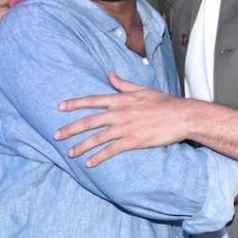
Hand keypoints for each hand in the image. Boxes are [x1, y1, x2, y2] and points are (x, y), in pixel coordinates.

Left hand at [54, 72, 188, 166]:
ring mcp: (125, 128)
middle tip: (56, 135)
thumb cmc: (164, 102)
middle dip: (71, 128)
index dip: (75, 104)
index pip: (93, 100)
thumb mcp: (142, 89)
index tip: (60, 107)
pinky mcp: (133, 141)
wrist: (181, 116)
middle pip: (89, 121)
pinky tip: (89, 163)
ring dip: (81, 146)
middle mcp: (120, 113)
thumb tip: (110, 74)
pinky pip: (111, 150)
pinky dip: (98, 157)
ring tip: (70, 153)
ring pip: (97, 138)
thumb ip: (123, 84)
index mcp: (121, 99)